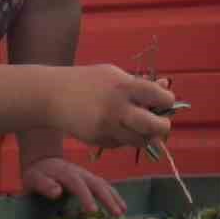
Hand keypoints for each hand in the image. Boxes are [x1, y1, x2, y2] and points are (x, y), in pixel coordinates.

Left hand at [22, 156, 128, 216]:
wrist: (43, 160)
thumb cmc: (37, 174)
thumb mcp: (33, 179)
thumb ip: (44, 184)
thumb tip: (57, 191)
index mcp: (66, 173)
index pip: (79, 185)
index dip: (87, 197)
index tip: (93, 211)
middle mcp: (80, 173)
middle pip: (97, 184)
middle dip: (108, 199)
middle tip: (117, 214)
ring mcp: (86, 175)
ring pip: (104, 184)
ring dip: (114, 197)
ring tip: (123, 211)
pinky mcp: (90, 179)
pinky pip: (104, 185)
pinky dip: (113, 194)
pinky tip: (121, 205)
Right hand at [49, 64, 175, 150]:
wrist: (52, 95)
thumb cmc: (87, 81)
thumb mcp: (114, 75)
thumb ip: (140, 84)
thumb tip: (167, 88)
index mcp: (125, 87)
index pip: (160, 97)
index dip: (167, 101)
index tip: (164, 102)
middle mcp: (118, 108)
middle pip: (156, 127)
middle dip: (164, 127)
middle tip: (161, 124)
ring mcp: (108, 127)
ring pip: (141, 141)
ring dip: (145, 136)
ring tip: (140, 126)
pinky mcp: (98, 140)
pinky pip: (121, 144)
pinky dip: (124, 138)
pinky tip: (116, 127)